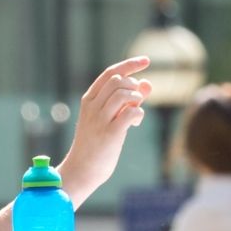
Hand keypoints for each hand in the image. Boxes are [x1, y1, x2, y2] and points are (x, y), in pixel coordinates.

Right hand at [56, 57, 150, 203]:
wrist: (83, 169)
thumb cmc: (97, 143)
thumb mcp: (110, 118)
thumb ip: (127, 100)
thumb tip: (147, 83)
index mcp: (89, 99)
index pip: (110, 73)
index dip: (130, 64)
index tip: (146, 60)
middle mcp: (92, 106)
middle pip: (118, 80)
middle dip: (134, 87)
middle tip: (135, 102)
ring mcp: (100, 120)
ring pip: (124, 93)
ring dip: (136, 99)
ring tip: (134, 114)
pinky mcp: (110, 134)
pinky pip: (131, 112)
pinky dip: (138, 113)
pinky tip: (135, 123)